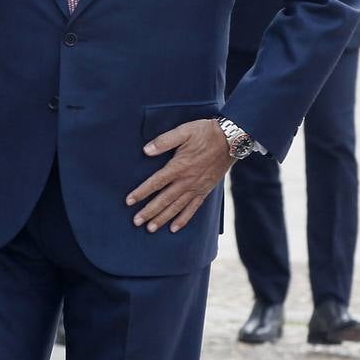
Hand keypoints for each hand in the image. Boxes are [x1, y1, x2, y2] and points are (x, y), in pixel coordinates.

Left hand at [127, 119, 234, 233]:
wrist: (231, 139)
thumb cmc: (206, 133)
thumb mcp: (184, 131)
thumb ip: (164, 141)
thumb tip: (146, 150)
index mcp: (179, 166)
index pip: (156, 183)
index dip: (141, 192)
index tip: (129, 201)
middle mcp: (187, 181)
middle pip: (164, 199)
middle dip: (149, 211)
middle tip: (136, 222)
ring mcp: (196, 187)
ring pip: (177, 207)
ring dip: (163, 218)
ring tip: (150, 228)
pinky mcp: (205, 190)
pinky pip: (193, 208)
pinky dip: (183, 219)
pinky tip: (174, 228)